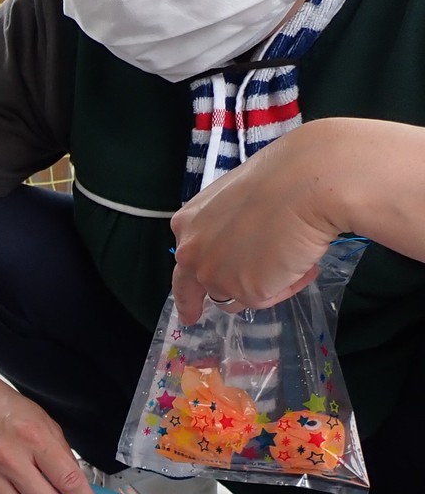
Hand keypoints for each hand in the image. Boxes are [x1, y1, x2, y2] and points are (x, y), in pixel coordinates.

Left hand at [171, 122, 340, 324]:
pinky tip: (303, 262)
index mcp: (188, 225)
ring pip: (236, 296)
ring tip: (292, 257)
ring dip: (261, 284)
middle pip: (200, 288)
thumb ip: (224, 228)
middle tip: (195, 316)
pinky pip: (269, 297)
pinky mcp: (248, 291)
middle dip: (200, 302)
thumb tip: (238, 246)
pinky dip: (288, 284)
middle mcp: (193, 255)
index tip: (186, 311)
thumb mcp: (235, 200)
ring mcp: (217, 276)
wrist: (310, 182)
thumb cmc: (282, 177)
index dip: (186, 289)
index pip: (183, 265)